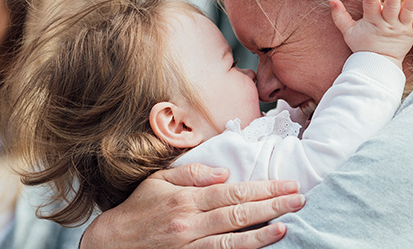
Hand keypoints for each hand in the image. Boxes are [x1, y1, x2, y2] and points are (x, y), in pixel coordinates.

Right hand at [80, 163, 303, 248]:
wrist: (113, 244)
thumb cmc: (138, 210)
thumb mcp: (158, 182)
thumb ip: (191, 174)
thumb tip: (224, 171)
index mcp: (185, 200)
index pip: (232, 191)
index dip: (262, 188)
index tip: (287, 184)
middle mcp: (190, 223)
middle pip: (238, 213)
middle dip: (272, 205)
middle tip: (299, 198)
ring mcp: (191, 245)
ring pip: (233, 238)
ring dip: (263, 231)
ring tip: (288, 222)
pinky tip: (264, 243)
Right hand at [329, 0, 412, 68]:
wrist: (378, 66)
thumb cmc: (363, 46)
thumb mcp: (348, 32)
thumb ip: (340, 16)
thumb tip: (331, 0)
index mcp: (373, 21)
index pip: (370, 2)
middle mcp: (389, 23)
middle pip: (392, 4)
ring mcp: (402, 27)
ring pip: (409, 9)